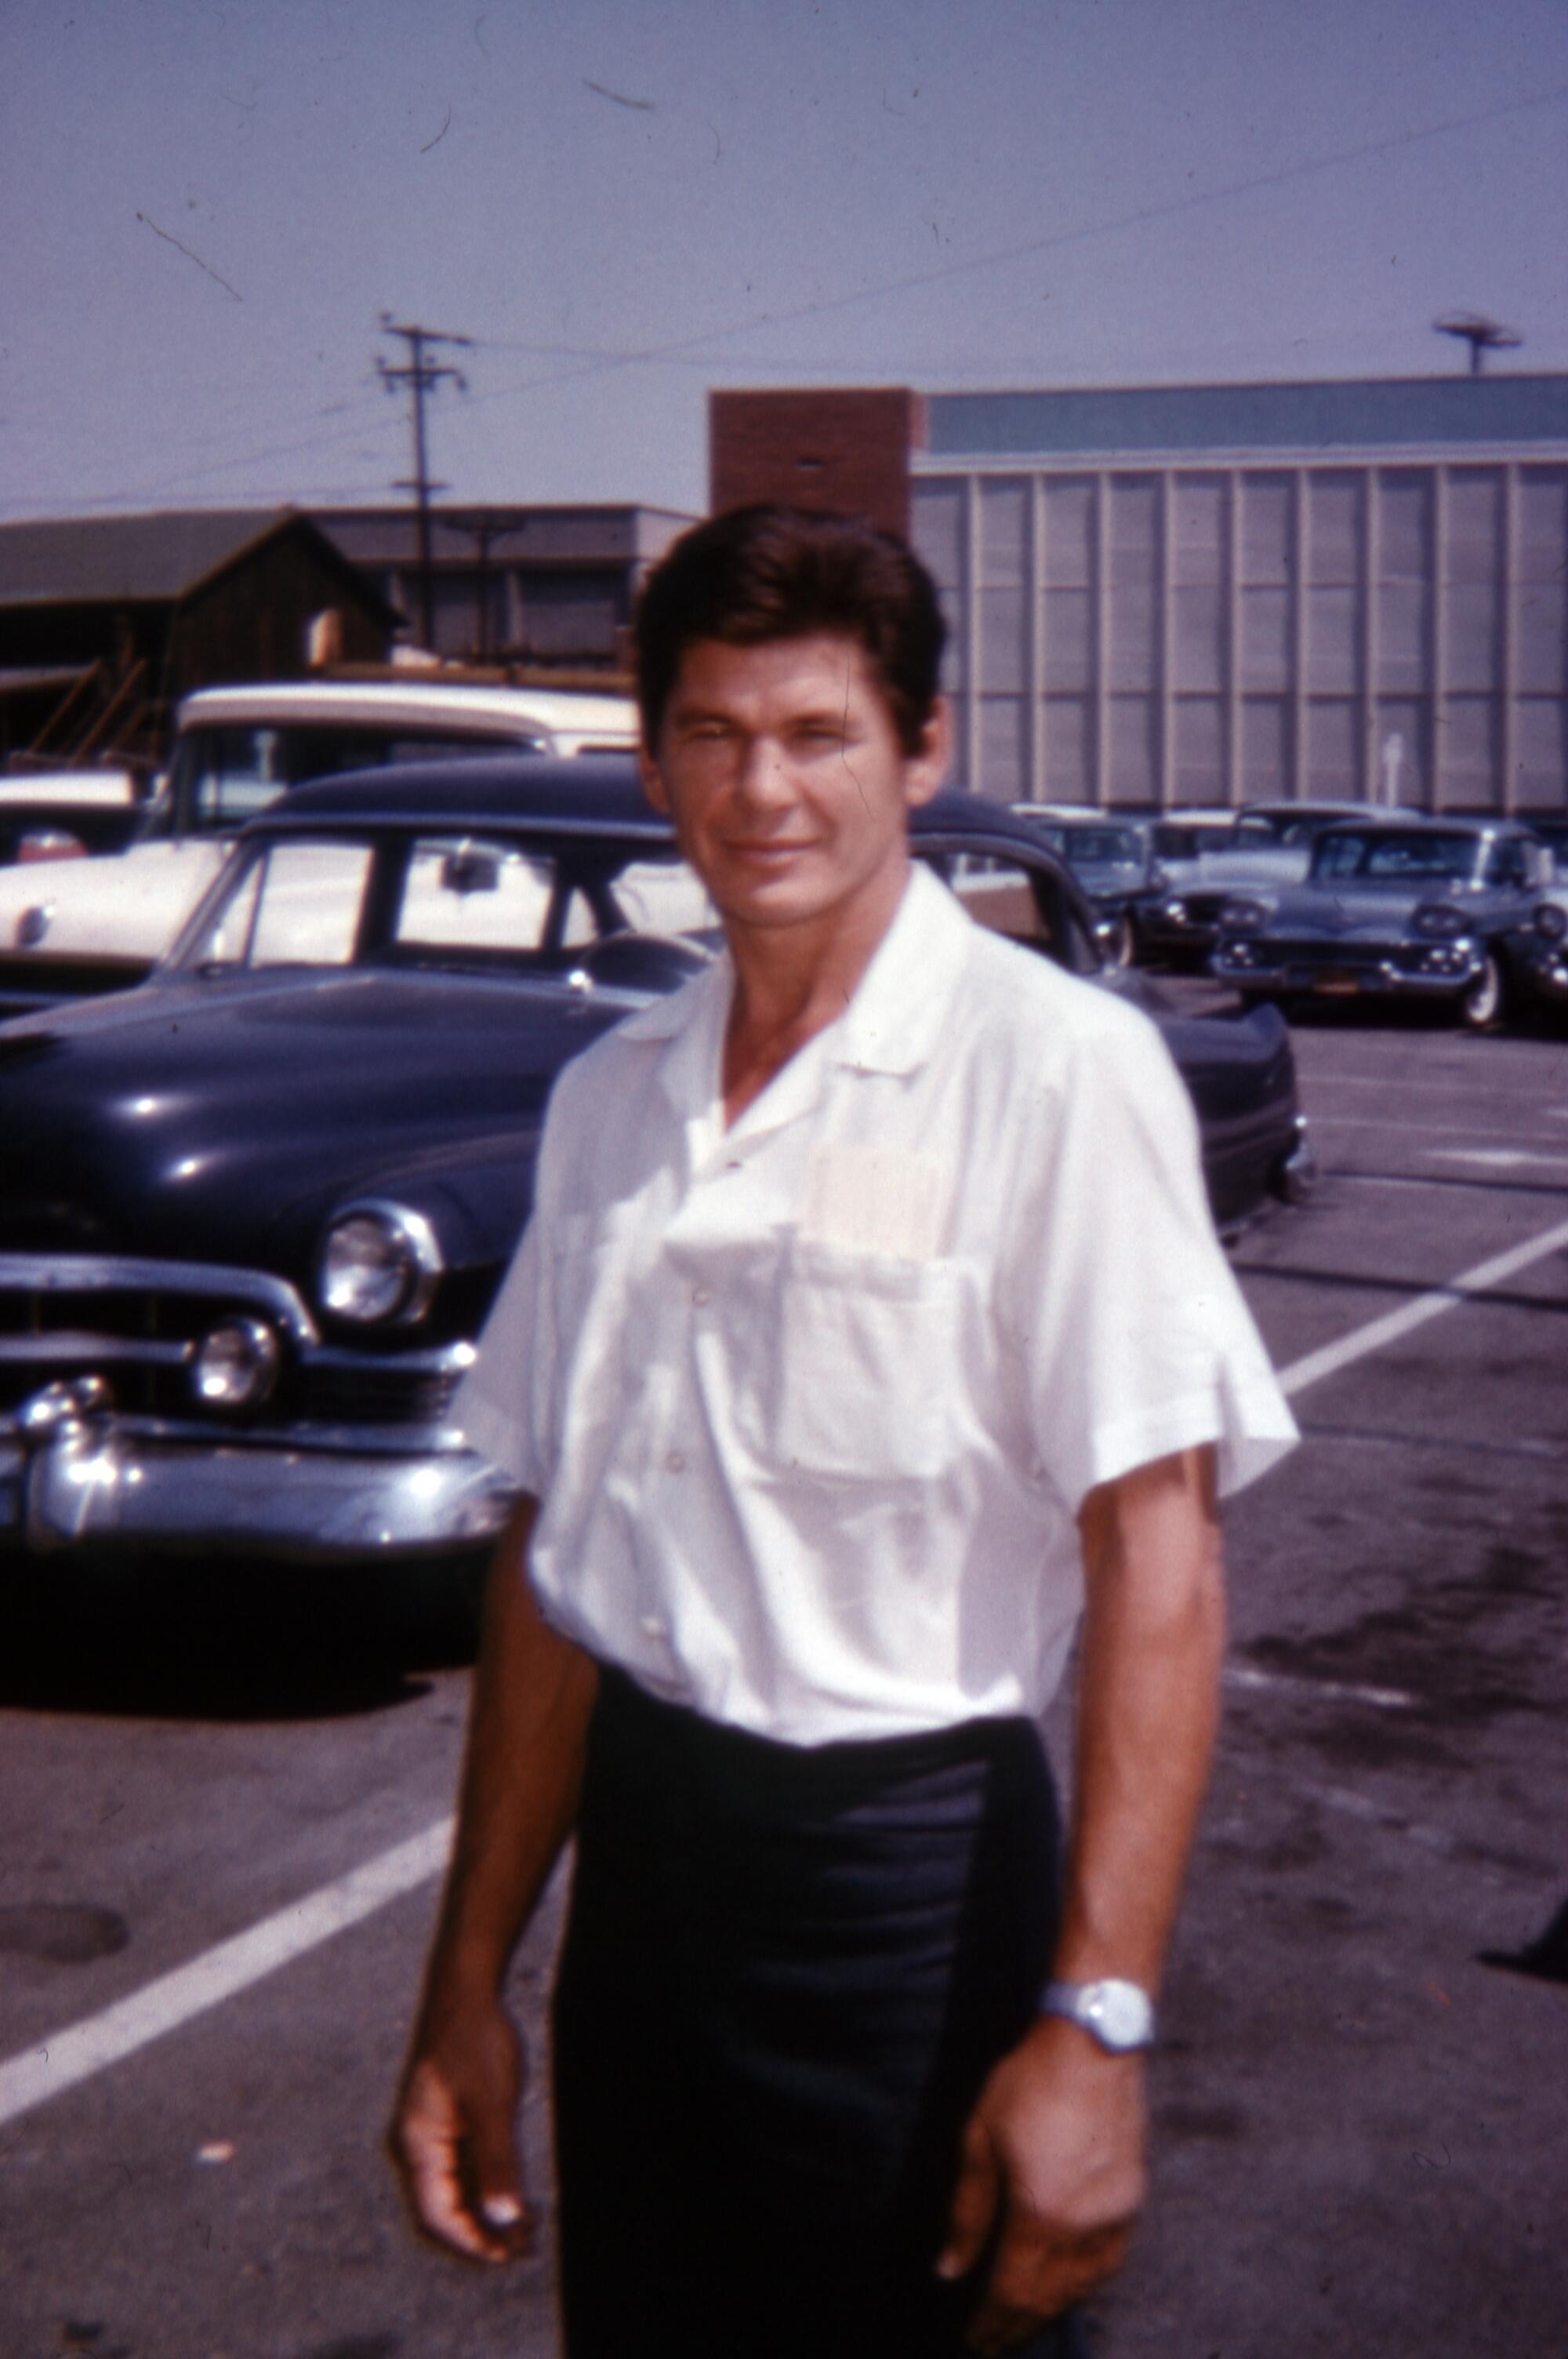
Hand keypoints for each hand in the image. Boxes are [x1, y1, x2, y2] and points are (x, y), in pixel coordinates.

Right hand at [389, 1990, 532, 2263]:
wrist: (467, 1987)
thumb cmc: (475, 2040)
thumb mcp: (492, 2103)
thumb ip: (498, 2162)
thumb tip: (505, 2218)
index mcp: (416, 2145)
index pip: (437, 2215)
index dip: (472, 2241)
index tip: (508, 2255)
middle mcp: (415, 2144)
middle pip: (443, 2208)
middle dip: (481, 2232)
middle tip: (524, 2246)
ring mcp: (429, 2131)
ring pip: (454, 2189)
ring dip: (486, 2211)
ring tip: (527, 2227)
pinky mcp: (445, 2118)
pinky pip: (461, 2166)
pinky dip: (486, 2184)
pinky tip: (515, 2191)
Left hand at [936, 2016, 1146, 2354]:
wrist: (1094, 2042)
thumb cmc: (1029, 2082)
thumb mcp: (979, 2139)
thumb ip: (967, 2211)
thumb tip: (950, 2270)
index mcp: (1041, 2213)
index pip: (1012, 2291)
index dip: (992, 2323)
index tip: (973, 2342)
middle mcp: (1084, 2226)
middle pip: (1049, 2297)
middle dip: (1018, 2326)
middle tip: (993, 2343)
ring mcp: (1115, 2215)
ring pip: (1083, 2287)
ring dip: (1051, 2310)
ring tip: (1023, 2323)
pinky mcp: (1133, 2199)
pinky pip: (1109, 2263)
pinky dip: (1085, 2286)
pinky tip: (1068, 2288)